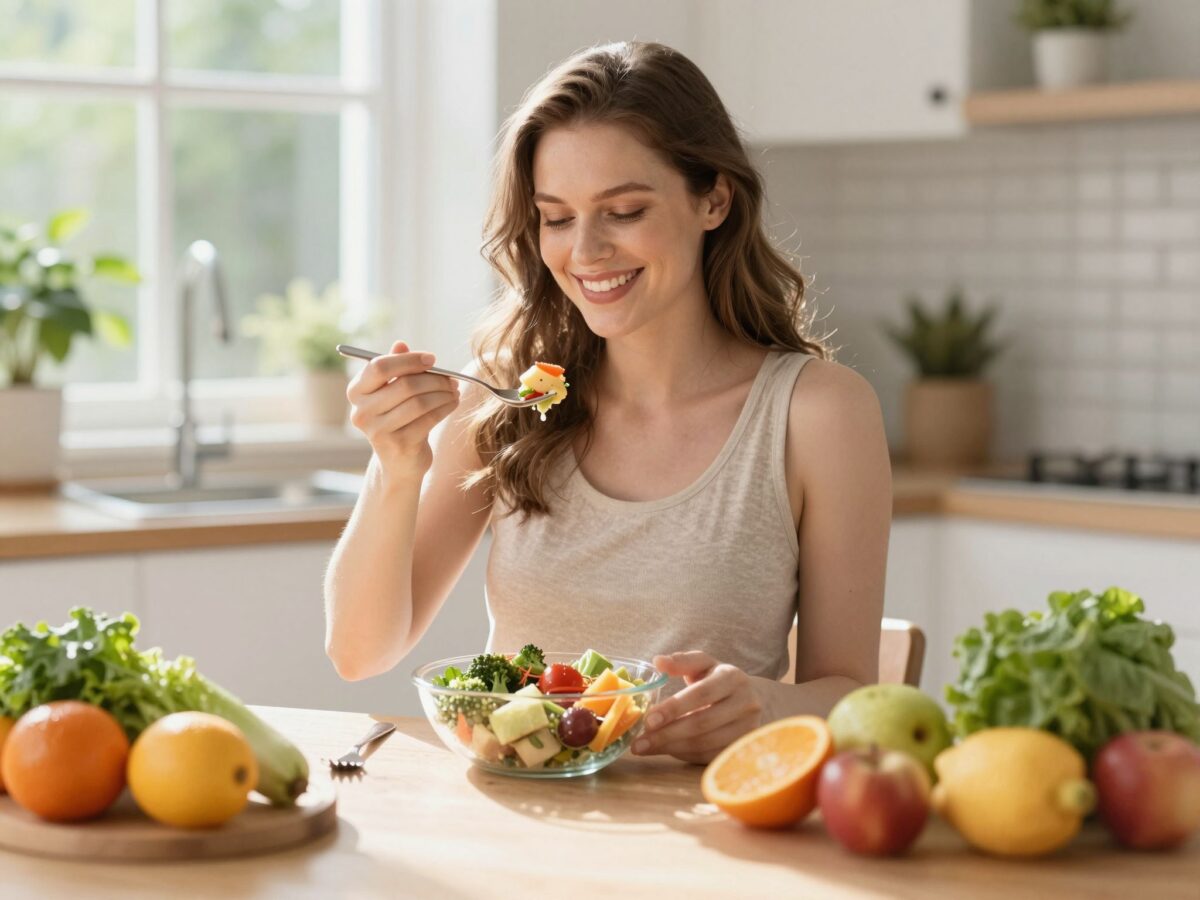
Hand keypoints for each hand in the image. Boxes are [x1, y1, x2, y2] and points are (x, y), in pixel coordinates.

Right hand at [347, 340, 459, 477]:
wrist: (399, 462)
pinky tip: (452, 403)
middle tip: (451, 379)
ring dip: (442, 394)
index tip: (432, 359)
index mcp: (356, 392)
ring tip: (454, 391)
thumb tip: (401, 344)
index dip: (409, 360)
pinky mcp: (398, 445)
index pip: (379, 367)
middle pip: (404, 385)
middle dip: (434, 379)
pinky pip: (428, 419)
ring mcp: (378, 431)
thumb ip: (394, 367)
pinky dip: (445, 408)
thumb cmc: (397, 418)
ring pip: (419, 402)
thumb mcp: (392, 392)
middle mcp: (361, 412)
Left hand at [631, 651, 764, 764]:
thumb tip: (657, 661)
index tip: (648, 719)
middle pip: (702, 723)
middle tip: (639, 742)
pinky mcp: (741, 748)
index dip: (674, 707)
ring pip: (705, 744)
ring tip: (645, 747)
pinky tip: (664, 751)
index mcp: (733, 678)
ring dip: (671, 747)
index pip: (702, 694)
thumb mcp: (704, 664)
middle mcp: (745, 704)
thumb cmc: (720, 680)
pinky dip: (683, 755)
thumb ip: (682, 661)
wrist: (757, 701)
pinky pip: (709, 756)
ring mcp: (747, 729)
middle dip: (667, 733)